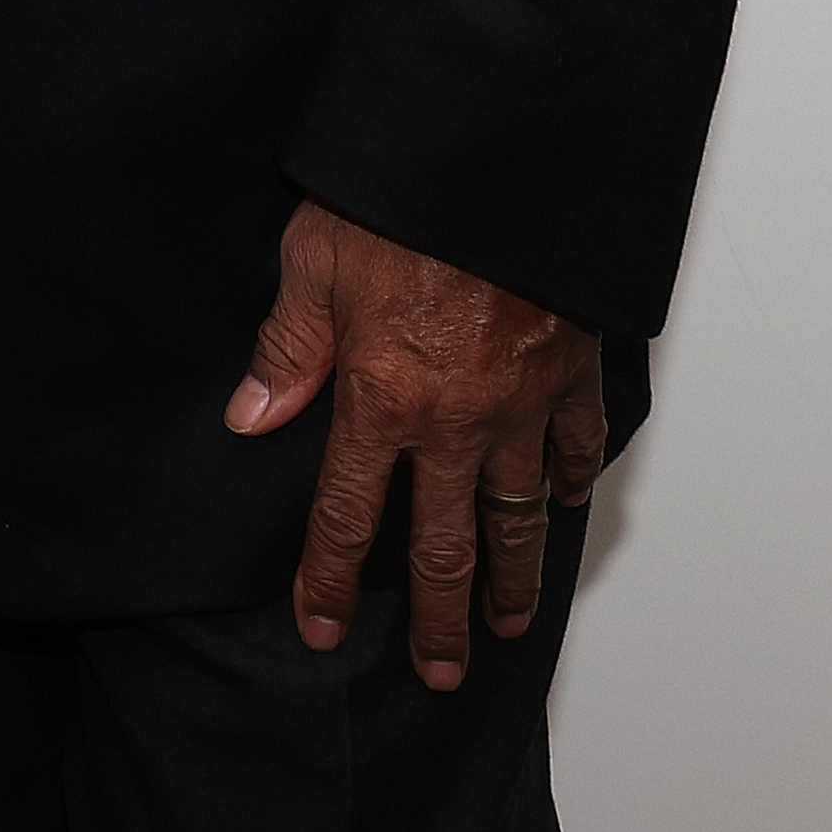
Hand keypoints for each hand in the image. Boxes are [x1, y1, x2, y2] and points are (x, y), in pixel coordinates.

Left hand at [222, 197, 606, 689]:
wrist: (502, 160)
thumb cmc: (401, 199)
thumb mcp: (313, 260)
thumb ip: (287, 347)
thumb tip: (252, 419)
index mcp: (383, 397)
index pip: (348, 513)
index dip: (331, 576)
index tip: (322, 626)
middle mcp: (457, 419)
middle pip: (445, 543)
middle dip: (438, 616)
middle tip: (438, 672)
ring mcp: (524, 403)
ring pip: (520, 513)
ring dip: (513, 575)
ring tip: (505, 623)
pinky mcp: (573, 372)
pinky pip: (579, 447)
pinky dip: (575, 482)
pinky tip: (568, 505)